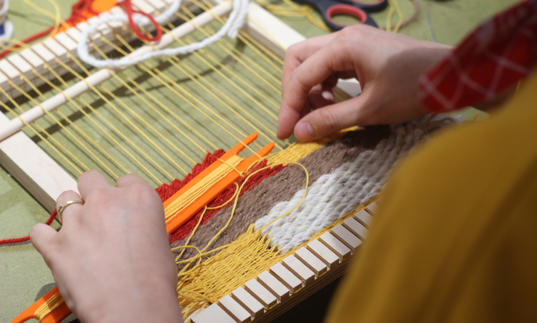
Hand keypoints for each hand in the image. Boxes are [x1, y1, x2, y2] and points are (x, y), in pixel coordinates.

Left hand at [30, 171, 180, 322]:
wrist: (133, 305)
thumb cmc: (155, 279)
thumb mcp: (160, 240)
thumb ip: (142, 223)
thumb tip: (132, 229)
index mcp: (138, 197)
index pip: (126, 179)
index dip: (123, 194)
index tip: (123, 209)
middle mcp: (106, 200)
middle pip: (90, 178)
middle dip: (92, 192)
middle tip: (98, 215)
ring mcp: (78, 220)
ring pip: (64, 199)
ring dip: (71, 214)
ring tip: (80, 235)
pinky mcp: (55, 244)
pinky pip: (40, 230)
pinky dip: (46, 238)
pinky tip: (58, 248)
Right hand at [278, 24, 451, 140]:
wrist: (453, 76)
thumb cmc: (415, 89)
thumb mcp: (371, 110)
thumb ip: (331, 120)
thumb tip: (299, 133)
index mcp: (344, 46)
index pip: (300, 75)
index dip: (289, 106)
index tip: (285, 134)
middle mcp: (344, 37)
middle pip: (299, 59)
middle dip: (293, 91)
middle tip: (298, 120)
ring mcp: (353, 42)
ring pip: (313, 61)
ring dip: (308, 89)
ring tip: (318, 115)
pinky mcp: (361, 50)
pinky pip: (330, 65)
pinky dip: (324, 85)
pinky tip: (332, 103)